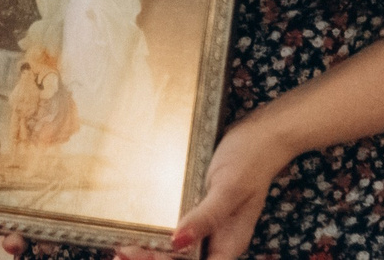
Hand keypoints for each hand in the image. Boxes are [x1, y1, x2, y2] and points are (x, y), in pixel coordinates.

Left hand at [117, 115, 292, 259]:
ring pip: (179, 249)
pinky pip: (177, 228)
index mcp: (229, 242)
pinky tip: (138, 229)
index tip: (141, 256)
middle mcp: (219, 240)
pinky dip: (157, 233)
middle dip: (154, 258)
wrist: (261, 136)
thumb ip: (207, 217)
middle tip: (121, 251)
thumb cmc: (249, 159)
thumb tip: (178, 242)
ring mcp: (210, 226)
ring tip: (123, 245)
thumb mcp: (227, 187)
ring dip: (153, 249)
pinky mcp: (200, 211)